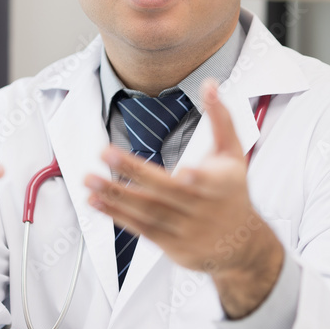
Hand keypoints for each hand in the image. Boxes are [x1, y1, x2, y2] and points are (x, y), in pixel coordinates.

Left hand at [84, 79, 283, 317]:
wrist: (240, 244)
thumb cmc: (232, 191)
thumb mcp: (233, 155)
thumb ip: (221, 119)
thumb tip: (210, 84)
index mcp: (221, 185)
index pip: (209, 182)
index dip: (198, 179)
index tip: (185, 173)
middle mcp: (202, 209)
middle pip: (166, 192)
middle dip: (134, 172)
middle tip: (105, 152)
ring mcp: (185, 229)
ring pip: (148, 212)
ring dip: (116, 195)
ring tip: (89, 179)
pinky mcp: (170, 244)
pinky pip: (140, 229)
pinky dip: (116, 215)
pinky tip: (95, 201)